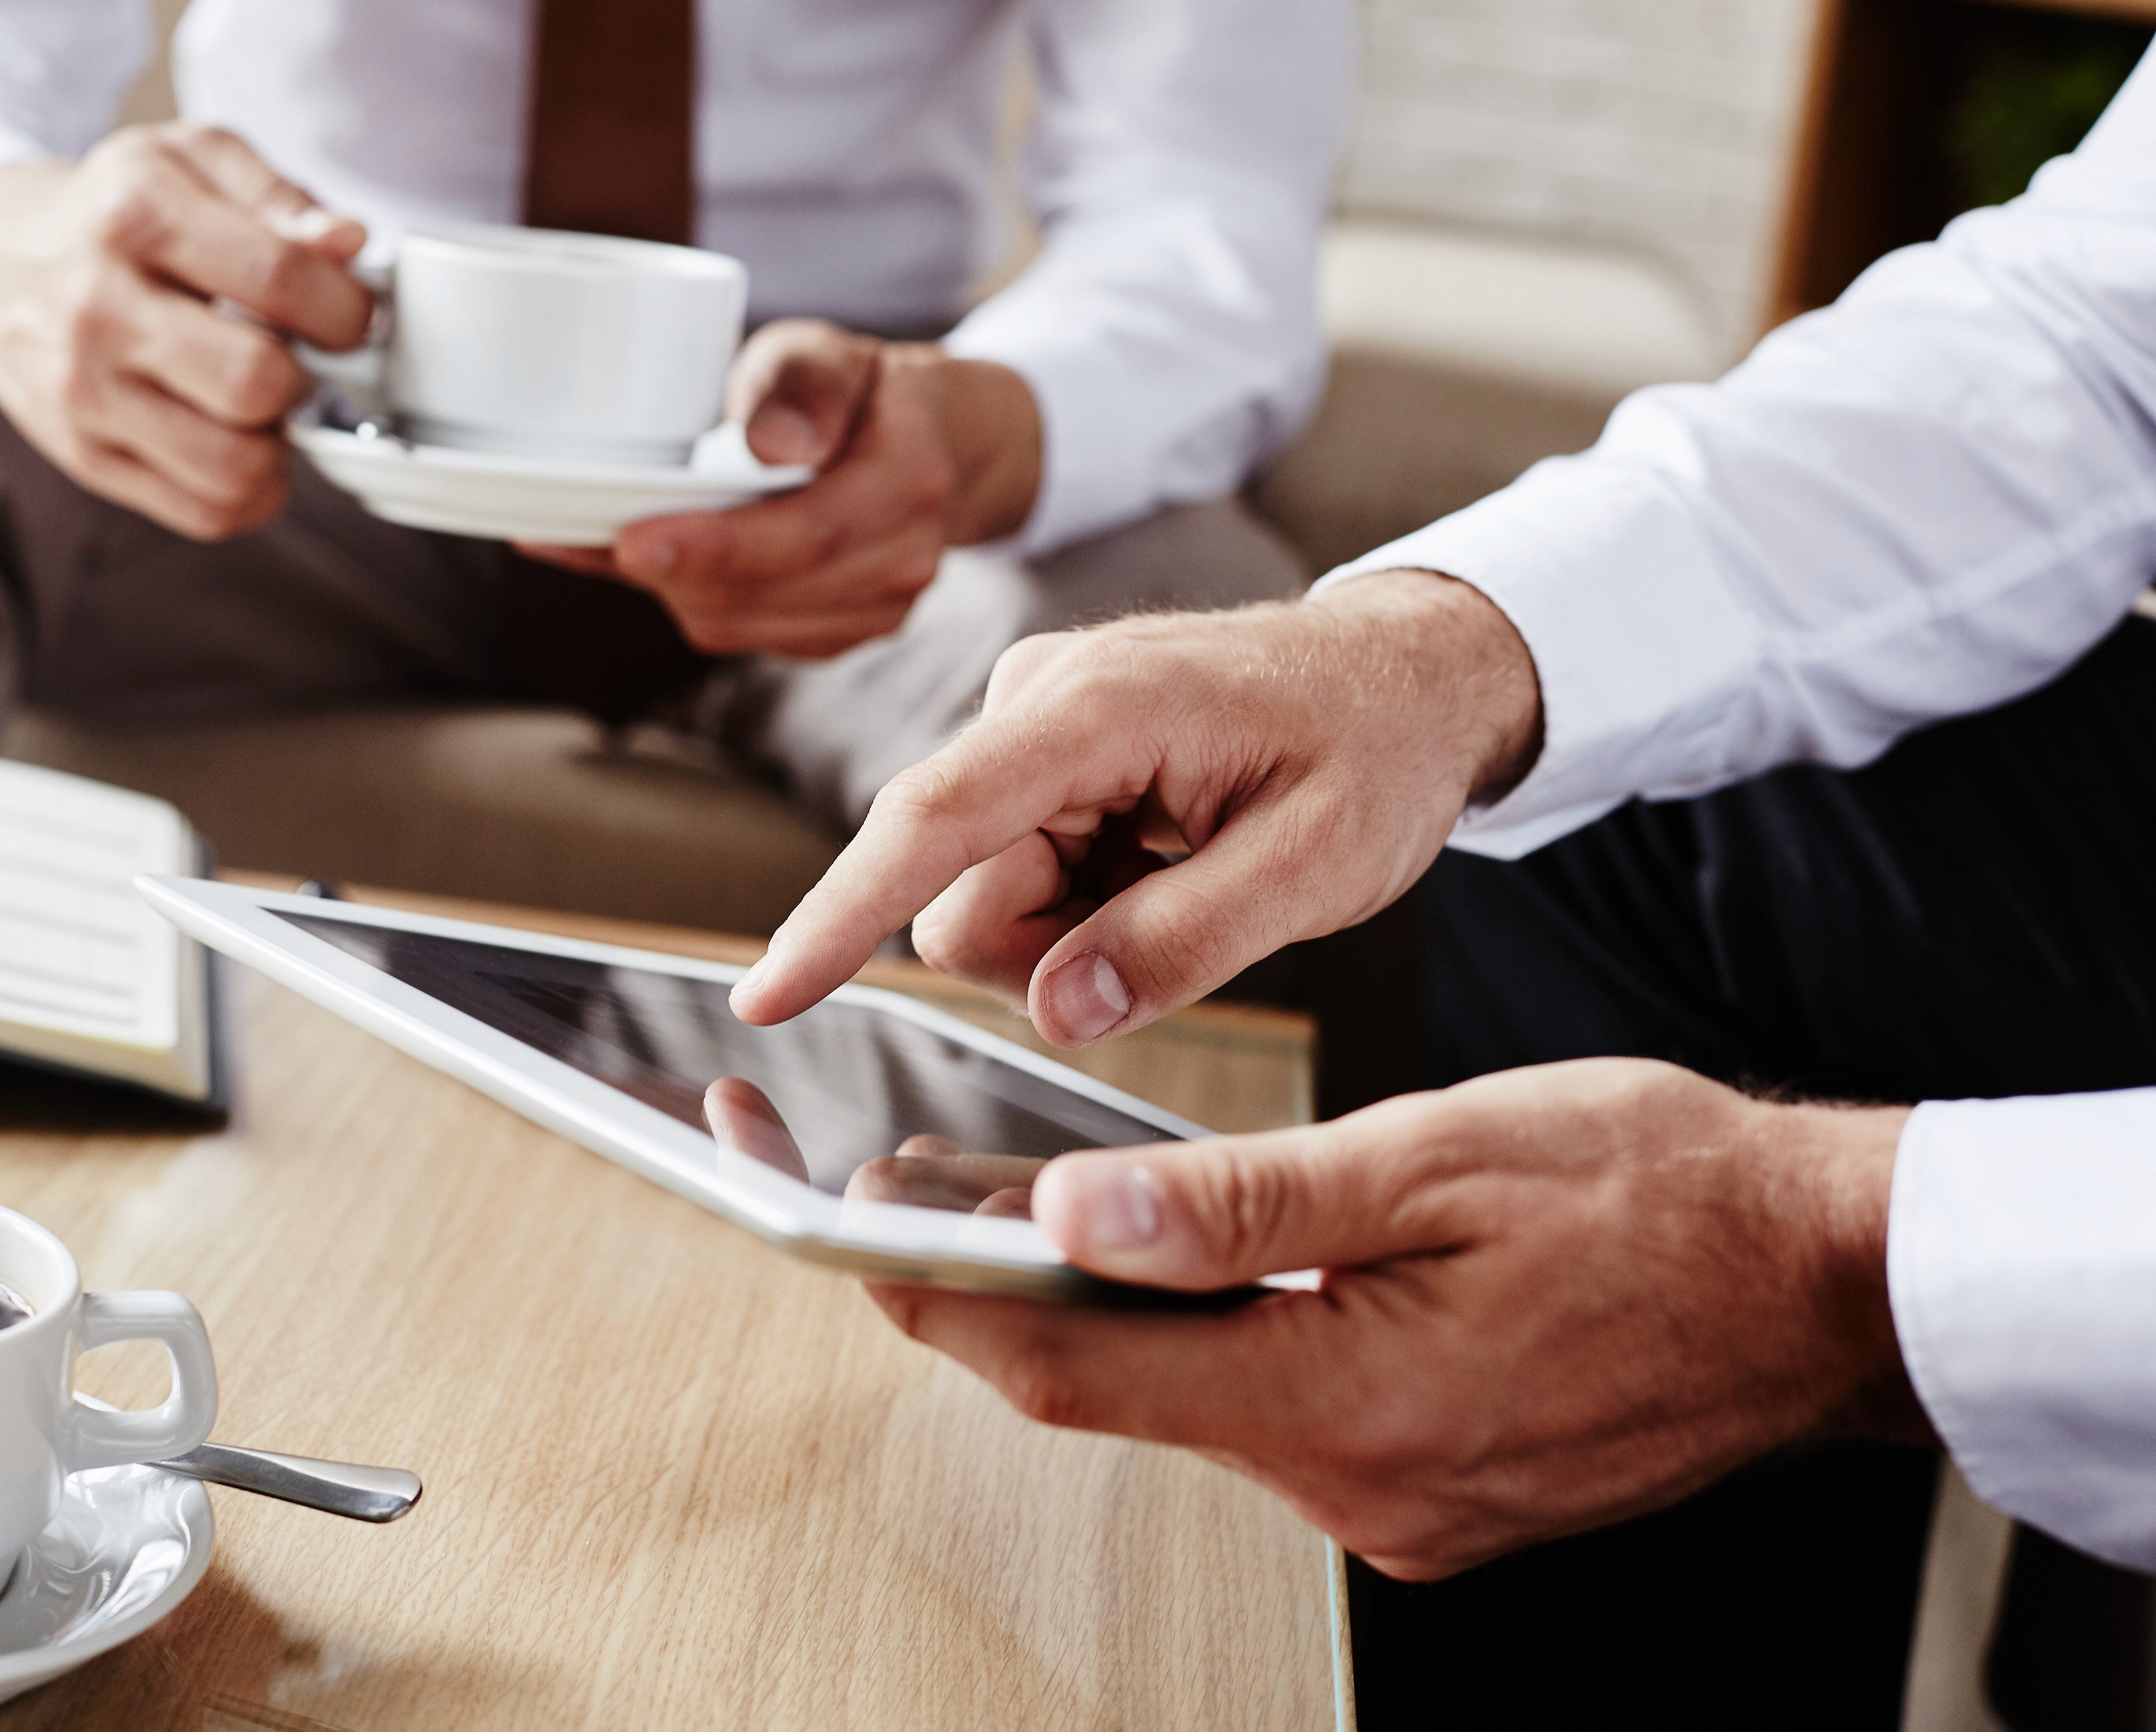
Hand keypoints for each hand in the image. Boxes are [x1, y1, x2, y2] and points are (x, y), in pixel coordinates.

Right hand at [0, 124, 375, 540]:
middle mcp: (100, 307)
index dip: (345, 308)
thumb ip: (277, 196)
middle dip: (305, 377)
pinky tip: (244, 447)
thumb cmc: (109, 211)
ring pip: (234, 467)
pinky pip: (204, 512)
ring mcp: (85, 391)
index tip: (347, 314)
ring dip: (280, 446)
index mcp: (136, 216)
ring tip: (267, 407)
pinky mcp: (86, 455)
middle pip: (256, 382)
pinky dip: (250, 493)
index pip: (280, 279)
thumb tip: (346, 244)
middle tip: (297, 360)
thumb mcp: (188, 161)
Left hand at [513, 321, 1041, 658]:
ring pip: (741, 625)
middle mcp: (902, 563)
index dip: (713, 549)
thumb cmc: (867, 391)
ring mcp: (877, 611)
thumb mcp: (832, 353)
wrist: (937, 446)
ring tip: (607, 538)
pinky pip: (746, 635)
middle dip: (667, 572)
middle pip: (760, 594)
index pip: (806, 537)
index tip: (629, 542)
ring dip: (669, 588)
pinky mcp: (840, 634)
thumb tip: (771, 445)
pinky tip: (653, 562)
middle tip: (584, 535)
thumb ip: (800, 386)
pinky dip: (689, 600)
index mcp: (909, 484)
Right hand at [731, 570, 1543, 1044]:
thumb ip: (1188, 941)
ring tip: (1185, 882)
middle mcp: (1034, 700)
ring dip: (1073, 929)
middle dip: (1050, 949)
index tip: (767, 997)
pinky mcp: (1037, 750)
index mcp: (1099, 709)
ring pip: (981, 893)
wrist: (1409, 670)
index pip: (933, 824)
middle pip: (959, 891)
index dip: (841, 917)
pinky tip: (1164, 862)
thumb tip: (1060, 1012)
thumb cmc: (1379, 748)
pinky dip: (1083, 899)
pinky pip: (1011, 869)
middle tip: (1184, 922)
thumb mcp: (1323, 864)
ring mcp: (1028, 721)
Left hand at [869, 1059, 1923, 1577]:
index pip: (1075, 1368)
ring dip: (1114, 1313)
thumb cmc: (1663, 1197)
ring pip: (1195, 1402)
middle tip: (900, 1196)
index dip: (937, 1297)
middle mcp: (1354, 1488)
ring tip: (1025, 1204)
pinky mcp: (1429, 1492)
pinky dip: (1215, 1341)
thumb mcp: (1440, 1159)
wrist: (1829, 1283)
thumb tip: (1072, 1211)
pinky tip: (1191, 1264)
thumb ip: (1245, 1202)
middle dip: (998, 1296)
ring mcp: (1395, 1506)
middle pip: (1117, 1395)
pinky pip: (1276, 1415)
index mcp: (1342, 1405)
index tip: (837, 1229)